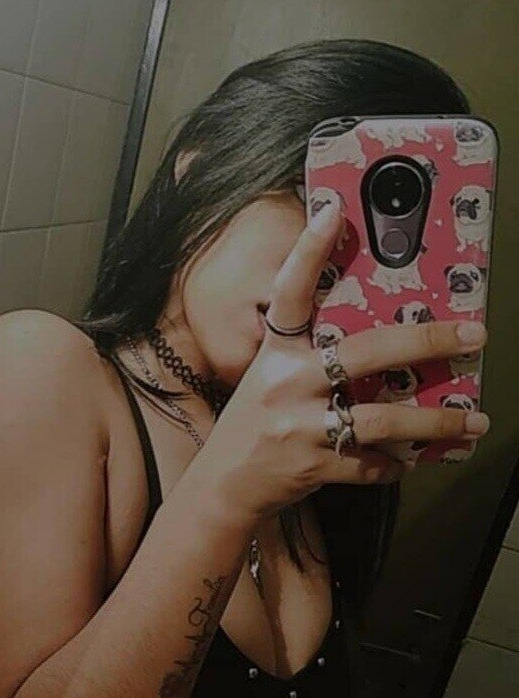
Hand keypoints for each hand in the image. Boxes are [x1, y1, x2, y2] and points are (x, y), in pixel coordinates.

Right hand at [193, 201, 488, 522]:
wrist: (223, 485)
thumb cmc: (253, 426)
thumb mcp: (270, 380)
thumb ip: (309, 359)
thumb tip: (376, 346)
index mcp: (276, 353)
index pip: (291, 293)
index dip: (309, 251)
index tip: (332, 211)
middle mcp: (287, 383)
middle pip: (367, 352)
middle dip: (427, 341)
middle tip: (473, 335)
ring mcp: (299, 425)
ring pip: (383, 419)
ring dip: (435, 422)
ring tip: (475, 422)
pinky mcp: (312, 465)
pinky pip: (370, 464)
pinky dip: (393, 465)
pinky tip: (404, 462)